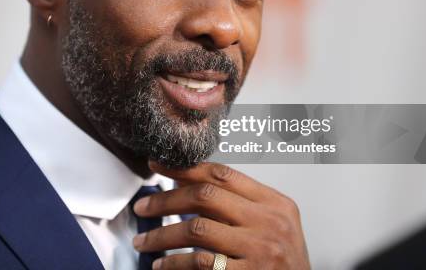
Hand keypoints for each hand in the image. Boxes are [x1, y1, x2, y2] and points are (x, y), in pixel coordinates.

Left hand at [132, 161, 309, 269]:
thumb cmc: (283, 262)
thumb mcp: (272, 223)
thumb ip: (238, 203)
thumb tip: (186, 181)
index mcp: (275, 202)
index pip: (223, 173)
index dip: (185, 167)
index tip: (158, 165)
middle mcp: (270, 222)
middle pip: (205, 195)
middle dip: (166, 199)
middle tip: (143, 206)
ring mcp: (261, 250)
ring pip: (196, 229)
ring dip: (161, 234)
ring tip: (144, 241)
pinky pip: (200, 263)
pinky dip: (174, 263)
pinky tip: (162, 265)